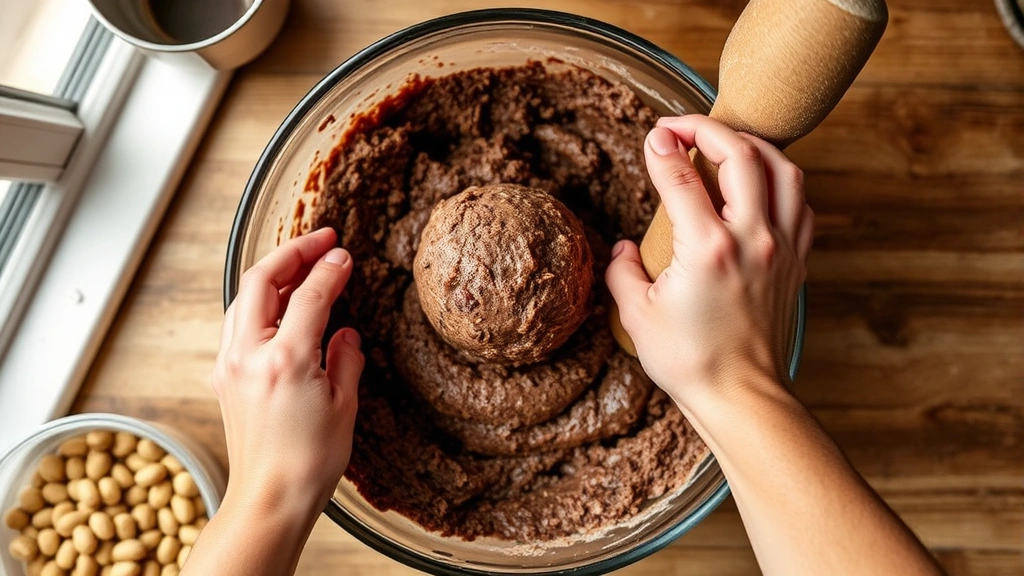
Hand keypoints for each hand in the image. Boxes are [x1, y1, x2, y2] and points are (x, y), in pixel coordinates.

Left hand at [212, 227, 363, 516]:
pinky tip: (282, 304)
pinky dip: (261, 302)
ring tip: (302, 264)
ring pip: (244, 298)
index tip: (345, 255)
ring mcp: (230, 365)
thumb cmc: (309, 462)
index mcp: (285, 361)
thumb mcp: (344, 406)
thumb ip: (346, 358)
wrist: (270, 499)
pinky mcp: (224, 377)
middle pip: (262, 281)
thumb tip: (345, 333)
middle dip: (292, 252)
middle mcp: (249, 356)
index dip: (330, 269)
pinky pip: (238, 323)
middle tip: (322, 239)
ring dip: (273, 274)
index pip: (309, 295)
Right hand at [606, 115, 812, 410]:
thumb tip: (623, 246)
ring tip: (725, 143)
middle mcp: (751, 239)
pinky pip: (800, 202)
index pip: (682, 177)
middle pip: (740, 154)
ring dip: (752, 145)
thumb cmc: (688, 359)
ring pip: (782, 169)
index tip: (652, 137)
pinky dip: (780, 179)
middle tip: (681, 127)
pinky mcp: (796, 261)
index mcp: (707, 249)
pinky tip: (760, 182)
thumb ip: (622, 270)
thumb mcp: (636, 314)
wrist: (740, 395)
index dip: (662, 149)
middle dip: (707, 128)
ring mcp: (780, 247)